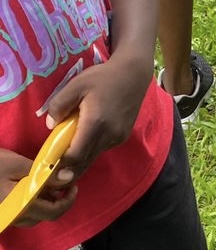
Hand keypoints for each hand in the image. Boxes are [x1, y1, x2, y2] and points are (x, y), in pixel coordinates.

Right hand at [0, 148, 76, 226]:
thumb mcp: (18, 165)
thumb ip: (45, 174)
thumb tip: (69, 178)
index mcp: (22, 206)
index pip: (53, 212)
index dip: (68, 200)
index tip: (73, 185)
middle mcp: (14, 216)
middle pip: (45, 216)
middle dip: (58, 201)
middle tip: (63, 183)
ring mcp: (7, 216)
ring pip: (34, 217)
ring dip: (45, 203)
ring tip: (47, 184)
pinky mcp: (2, 212)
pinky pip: (22, 213)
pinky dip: (32, 203)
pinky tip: (31, 188)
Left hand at [45, 54, 152, 181]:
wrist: (133, 75)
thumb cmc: (103, 78)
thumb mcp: (75, 85)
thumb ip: (59, 105)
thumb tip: (50, 125)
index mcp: (95, 123)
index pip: (75, 154)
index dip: (60, 162)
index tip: (48, 164)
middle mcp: (109, 135)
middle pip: (85, 161)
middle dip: (69, 169)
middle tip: (54, 174)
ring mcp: (118, 137)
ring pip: (94, 156)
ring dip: (80, 159)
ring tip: (66, 155)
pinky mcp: (122, 137)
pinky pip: (102, 148)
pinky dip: (90, 150)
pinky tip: (83, 141)